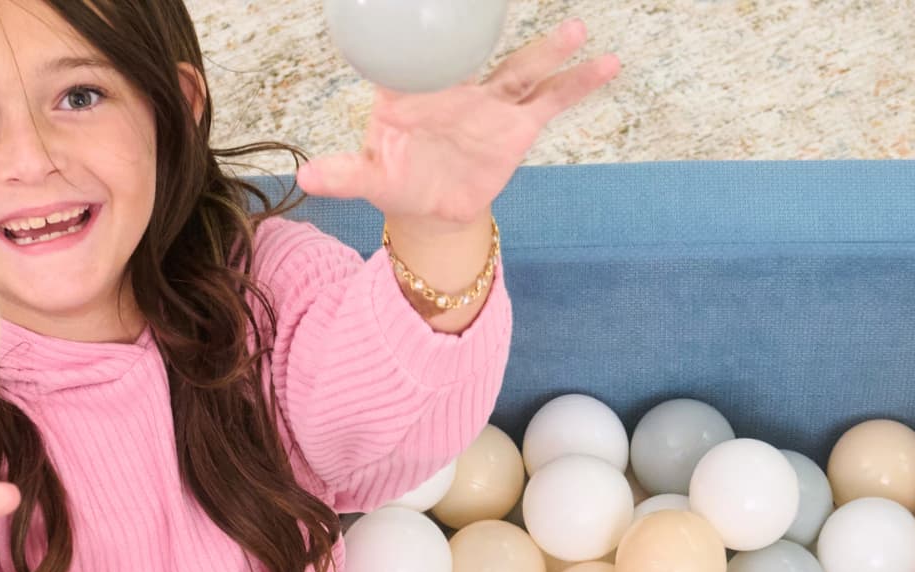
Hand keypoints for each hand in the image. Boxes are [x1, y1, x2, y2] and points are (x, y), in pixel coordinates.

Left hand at [294, 19, 618, 223]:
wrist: (430, 208)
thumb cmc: (396, 180)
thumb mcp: (369, 179)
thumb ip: (343, 174)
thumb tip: (308, 178)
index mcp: (418, 88)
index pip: (422, 49)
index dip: (429, 23)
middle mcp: (459, 86)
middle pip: (481, 46)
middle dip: (493, 21)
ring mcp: (492, 103)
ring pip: (523, 69)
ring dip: (549, 50)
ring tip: (577, 27)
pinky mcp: (518, 126)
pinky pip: (552, 100)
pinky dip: (579, 83)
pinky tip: (606, 64)